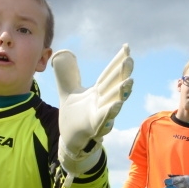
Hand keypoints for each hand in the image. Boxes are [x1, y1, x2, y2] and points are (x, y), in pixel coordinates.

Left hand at [53, 45, 133, 174]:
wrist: (70, 140)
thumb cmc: (74, 116)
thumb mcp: (67, 91)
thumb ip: (65, 74)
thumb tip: (59, 53)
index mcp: (98, 92)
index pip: (109, 74)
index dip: (117, 61)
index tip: (126, 47)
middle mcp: (103, 102)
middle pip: (114, 86)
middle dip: (123, 74)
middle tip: (129, 60)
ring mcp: (100, 115)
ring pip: (113, 104)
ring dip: (121, 94)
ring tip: (129, 82)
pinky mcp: (93, 129)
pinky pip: (103, 121)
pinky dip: (109, 114)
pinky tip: (115, 106)